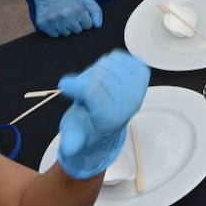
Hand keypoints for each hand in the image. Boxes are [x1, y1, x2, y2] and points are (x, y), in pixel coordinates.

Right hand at [21, 0, 102, 36]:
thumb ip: (96, 11)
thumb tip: (98, 26)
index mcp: (78, 8)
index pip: (88, 25)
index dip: (86, 20)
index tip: (81, 15)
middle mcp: (65, 14)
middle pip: (77, 30)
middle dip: (77, 24)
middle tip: (71, 15)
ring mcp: (53, 19)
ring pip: (65, 34)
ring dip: (66, 28)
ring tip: (63, 17)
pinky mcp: (43, 23)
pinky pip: (54, 35)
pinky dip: (56, 30)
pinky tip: (56, 20)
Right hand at [55, 50, 148, 178]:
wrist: (108, 120)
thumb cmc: (88, 126)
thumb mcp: (74, 136)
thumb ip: (71, 141)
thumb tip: (68, 148)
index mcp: (112, 118)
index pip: (93, 90)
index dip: (75, 85)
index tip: (64, 84)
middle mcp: (129, 103)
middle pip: (101, 75)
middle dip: (85, 79)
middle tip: (81, 88)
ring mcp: (138, 88)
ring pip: (110, 64)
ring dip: (97, 70)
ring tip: (94, 83)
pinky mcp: (142, 75)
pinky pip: (122, 58)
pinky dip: (111, 61)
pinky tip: (106, 73)